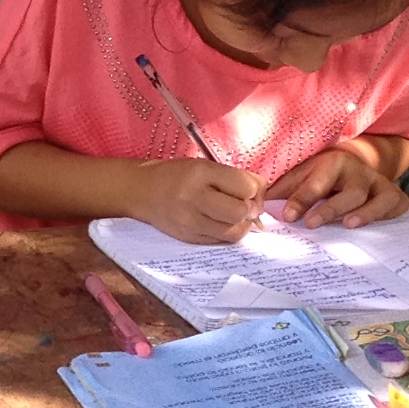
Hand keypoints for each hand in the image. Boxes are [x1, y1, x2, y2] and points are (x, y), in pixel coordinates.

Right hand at [127, 159, 264, 243]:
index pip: (245, 187)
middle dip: (250, 209)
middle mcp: (194, 198)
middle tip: (244, 205)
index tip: (248, 189)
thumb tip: (265, 191)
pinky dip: (229, 233)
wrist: (143, 191)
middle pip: (240, 212)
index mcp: (201, 174)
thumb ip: (237, 177)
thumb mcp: (206, 166)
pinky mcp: (189, 238)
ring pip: (234, 232)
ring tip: (235, 216)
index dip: (254, 189)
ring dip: (242, 224)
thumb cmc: (179, 175)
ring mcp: (190, 222)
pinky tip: (223, 223)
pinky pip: (221, 241)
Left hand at [267, 146, 408, 227]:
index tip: (288, 217)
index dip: (302, 198)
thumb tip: (258, 207)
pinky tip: (377, 227)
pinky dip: (388, 215)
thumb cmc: (322, 176)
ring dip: (365, 212)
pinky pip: (396, 206)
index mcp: (333, 163)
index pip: (317, 182)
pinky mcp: (395, 197)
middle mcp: (359, 172)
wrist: (358, 165)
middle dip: (330, 207)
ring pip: (377, 198)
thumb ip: (283, 191)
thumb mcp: (301, 176)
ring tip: (348, 225)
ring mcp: (379, 184)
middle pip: (350, 191)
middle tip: (311, 224)